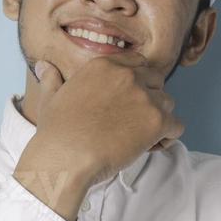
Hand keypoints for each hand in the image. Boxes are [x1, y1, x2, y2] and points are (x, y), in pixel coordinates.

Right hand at [15, 52, 183, 219]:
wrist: (65, 157)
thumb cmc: (55, 132)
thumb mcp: (49, 98)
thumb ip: (51, 79)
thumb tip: (43, 66)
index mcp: (104, 65)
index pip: (137, 63)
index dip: (137, 83)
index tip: (128, 102)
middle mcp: (127, 75)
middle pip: (156, 82)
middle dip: (149, 100)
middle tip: (133, 124)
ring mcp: (144, 97)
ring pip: (168, 103)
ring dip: (159, 120)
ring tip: (140, 138)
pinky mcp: (156, 121)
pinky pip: (177, 126)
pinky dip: (168, 138)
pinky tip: (150, 147)